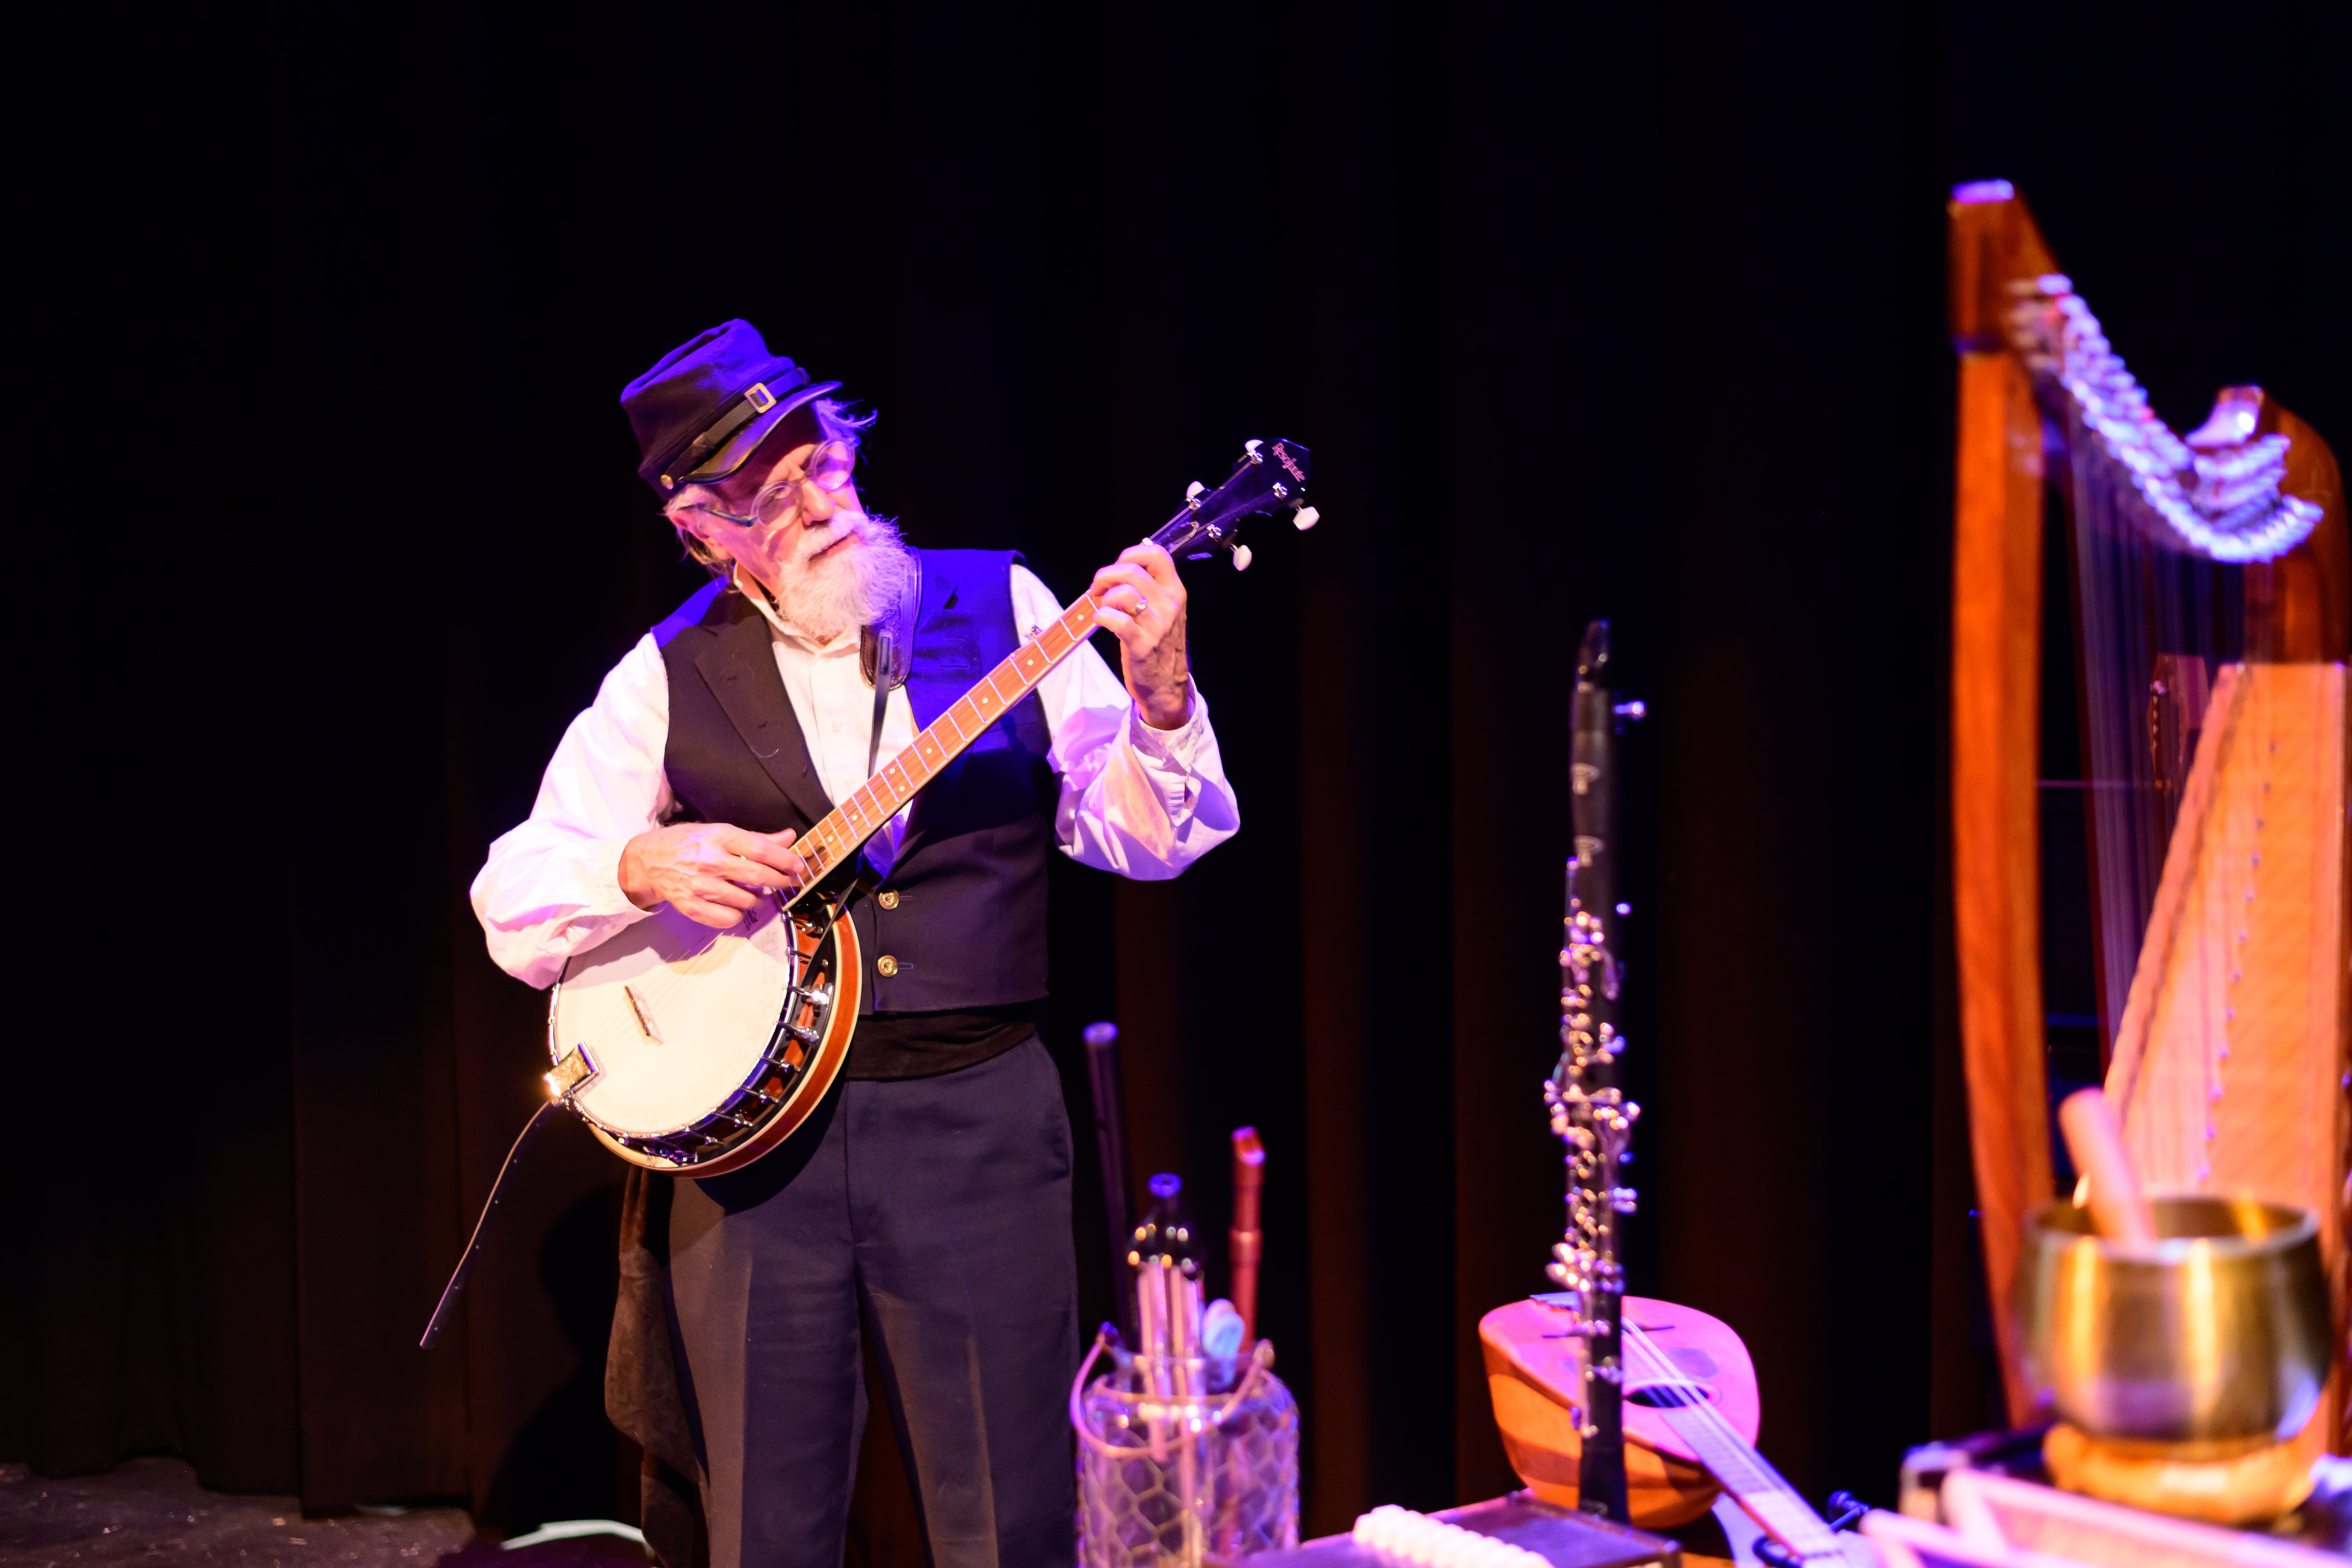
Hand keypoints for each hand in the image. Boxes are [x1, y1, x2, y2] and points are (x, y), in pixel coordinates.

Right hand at [619, 822, 809, 927]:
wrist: (648, 861)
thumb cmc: (687, 844)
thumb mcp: (719, 832)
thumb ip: (756, 838)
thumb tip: (789, 836)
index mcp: (718, 838)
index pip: (760, 849)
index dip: (785, 859)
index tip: (798, 866)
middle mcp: (710, 862)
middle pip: (757, 875)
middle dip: (780, 880)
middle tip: (788, 881)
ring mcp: (700, 886)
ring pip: (746, 900)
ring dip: (757, 898)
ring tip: (753, 892)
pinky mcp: (691, 906)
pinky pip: (728, 918)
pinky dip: (737, 914)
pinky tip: (734, 905)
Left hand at [1091, 541, 1190, 728]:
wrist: (1166, 686)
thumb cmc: (1159, 645)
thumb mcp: (1164, 611)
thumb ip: (1150, 588)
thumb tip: (1122, 566)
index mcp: (1175, 591)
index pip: (1157, 554)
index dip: (1130, 554)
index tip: (1117, 568)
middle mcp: (1169, 604)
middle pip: (1132, 570)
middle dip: (1106, 575)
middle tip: (1098, 589)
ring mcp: (1157, 625)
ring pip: (1124, 592)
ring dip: (1105, 597)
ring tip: (1103, 608)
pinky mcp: (1141, 644)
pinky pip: (1115, 619)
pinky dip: (1101, 616)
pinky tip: (1100, 621)